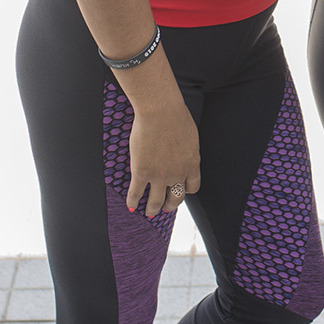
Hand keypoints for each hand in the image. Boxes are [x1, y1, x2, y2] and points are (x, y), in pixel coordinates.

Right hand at [125, 101, 200, 216]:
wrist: (160, 111)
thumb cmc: (175, 116)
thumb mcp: (190, 136)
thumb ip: (187, 149)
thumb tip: (183, 152)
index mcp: (192, 164)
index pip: (192, 187)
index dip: (185, 191)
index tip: (180, 191)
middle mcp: (178, 174)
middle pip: (176, 198)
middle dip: (170, 205)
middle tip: (165, 207)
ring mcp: (159, 175)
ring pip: (156, 201)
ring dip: (153, 209)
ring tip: (149, 212)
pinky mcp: (142, 172)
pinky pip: (136, 193)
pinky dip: (133, 202)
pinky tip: (131, 206)